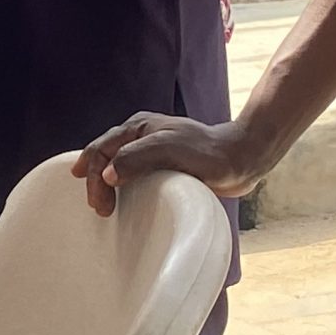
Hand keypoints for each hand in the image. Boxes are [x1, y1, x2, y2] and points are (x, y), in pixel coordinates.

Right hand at [72, 115, 271, 216]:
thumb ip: (135, 157)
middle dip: (94, 181)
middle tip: (98, 208)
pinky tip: (122, 199)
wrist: (242, 159)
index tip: (100, 204)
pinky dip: (122, 188)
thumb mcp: (168, 149)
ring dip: (105, 184)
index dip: (93, 176)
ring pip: (116, 165)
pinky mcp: (164, 167)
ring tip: (103, 205)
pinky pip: (133, 176)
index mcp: (137, 127)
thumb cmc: (209, 152)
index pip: (101, 149)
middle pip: (104, 156)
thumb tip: (107, 175)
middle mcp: (141, 137)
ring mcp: (152, 152)